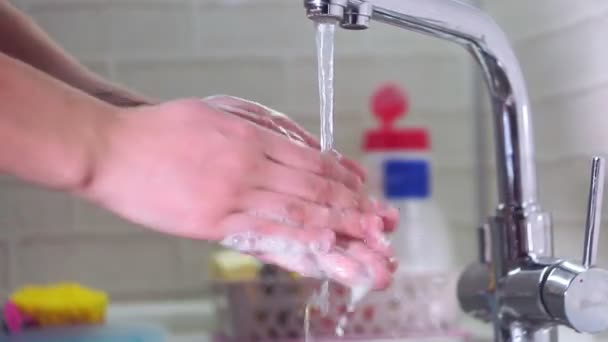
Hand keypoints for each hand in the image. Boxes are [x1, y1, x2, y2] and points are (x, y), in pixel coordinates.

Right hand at [86, 98, 397, 289]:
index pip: (308, 158)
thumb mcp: (214, 114)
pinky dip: (297, 238)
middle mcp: (248, 165)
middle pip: (311, 186)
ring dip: (334, 222)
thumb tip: (289, 144)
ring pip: (295, 210)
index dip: (339, 173)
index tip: (359, 184)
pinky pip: (263, 232)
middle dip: (348, 201)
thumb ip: (255, 129)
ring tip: (362, 232)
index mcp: (249, 137)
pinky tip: (320, 244)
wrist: (113, 149)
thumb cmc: (159, 130)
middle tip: (376, 215)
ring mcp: (232, 195)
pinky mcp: (212, 222)